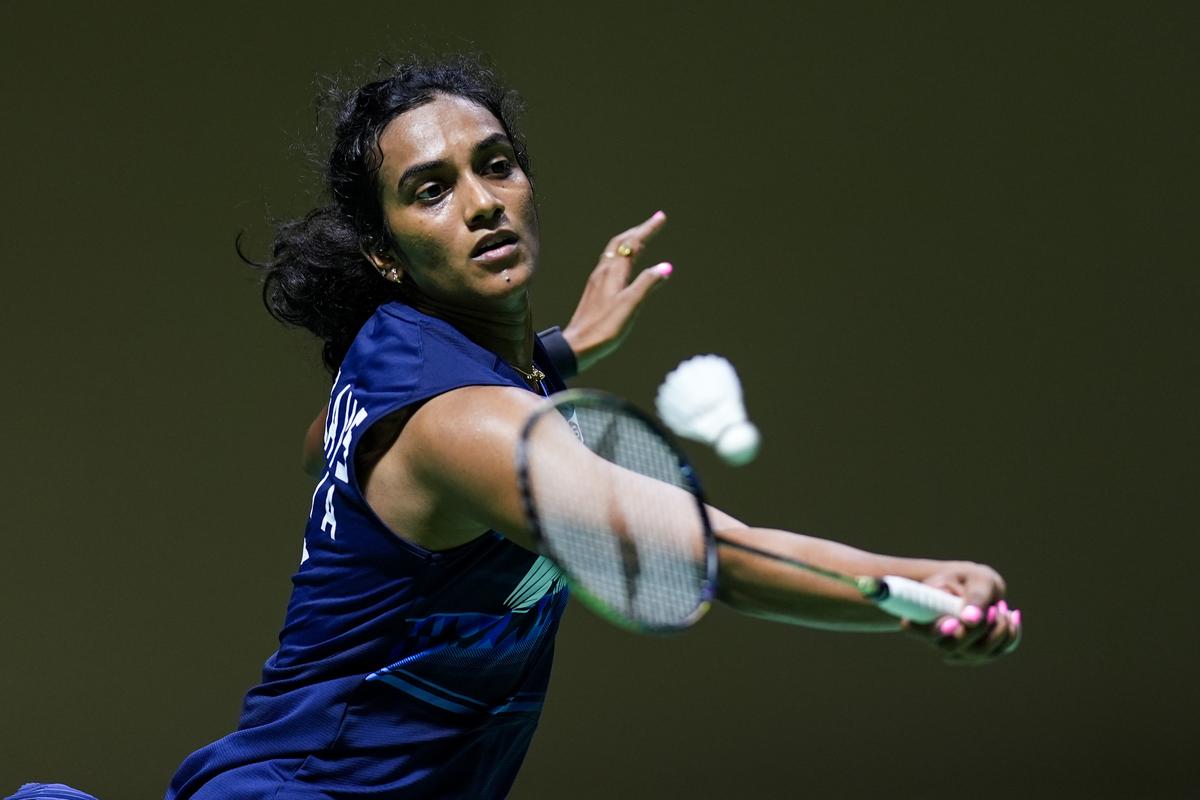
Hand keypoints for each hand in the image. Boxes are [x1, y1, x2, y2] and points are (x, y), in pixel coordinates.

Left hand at [562, 211, 671, 372]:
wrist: (577, 346)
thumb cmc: (604, 329)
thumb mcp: (630, 306)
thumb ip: (647, 285)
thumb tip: (666, 266)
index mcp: (613, 272)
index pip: (632, 243)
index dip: (647, 230)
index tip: (661, 217)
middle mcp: (603, 272)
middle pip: (621, 243)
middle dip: (639, 230)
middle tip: (655, 222)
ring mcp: (597, 281)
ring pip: (614, 252)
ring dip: (629, 241)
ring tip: (642, 237)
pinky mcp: (595, 291)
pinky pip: (610, 264)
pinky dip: (623, 256)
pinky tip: (625, 265)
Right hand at [902, 561, 1022, 664]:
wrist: (976, 588)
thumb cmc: (970, 579)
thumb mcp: (975, 578)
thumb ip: (974, 595)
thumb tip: (971, 620)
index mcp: (922, 614)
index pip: (914, 628)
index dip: (932, 629)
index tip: (951, 621)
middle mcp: (935, 638)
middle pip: (952, 646)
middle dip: (979, 628)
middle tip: (993, 608)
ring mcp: (956, 651)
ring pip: (979, 652)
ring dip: (998, 628)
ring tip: (1001, 607)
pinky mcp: (977, 655)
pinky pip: (998, 651)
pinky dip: (1009, 633)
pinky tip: (1009, 617)